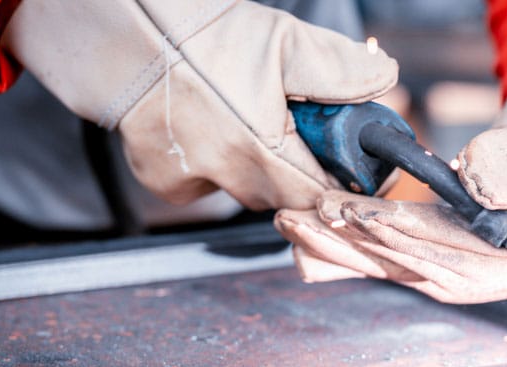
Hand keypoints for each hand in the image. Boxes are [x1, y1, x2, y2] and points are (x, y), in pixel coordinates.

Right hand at [2, 0, 397, 210]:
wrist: (123, 29)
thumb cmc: (201, 34)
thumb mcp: (283, 42)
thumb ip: (339, 68)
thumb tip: (384, 78)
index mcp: (259, 149)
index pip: (319, 197)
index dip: (338, 184)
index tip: (346, 169)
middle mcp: (223, 174)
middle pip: (283, 196)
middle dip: (298, 171)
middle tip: (296, 133)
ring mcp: (188, 181)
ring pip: (244, 191)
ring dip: (256, 167)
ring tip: (247, 120)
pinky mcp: (161, 179)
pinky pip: (203, 186)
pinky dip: (213, 166)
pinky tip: (206, 129)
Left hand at [277, 42, 506, 303]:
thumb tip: (485, 190)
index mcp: (495, 260)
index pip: (437, 244)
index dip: (394, 230)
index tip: (354, 214)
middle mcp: (461, 279)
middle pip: (395, 259)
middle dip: (345, 238)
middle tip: (302, 214)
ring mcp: (438, 280)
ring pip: (379, 266)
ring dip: (332, 246)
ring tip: (291, 222)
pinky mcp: (421, 273)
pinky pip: (377, 266)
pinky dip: (340, 253)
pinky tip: (305, 238)